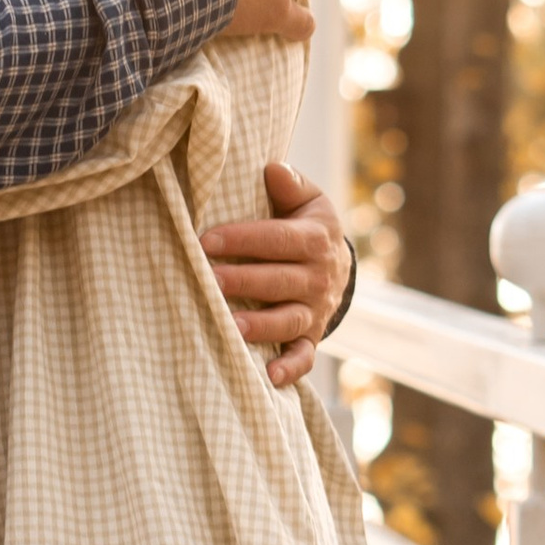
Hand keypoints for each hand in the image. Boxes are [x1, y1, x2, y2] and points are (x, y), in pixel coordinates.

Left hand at [204, 162, 352, 387]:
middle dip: (244, 281)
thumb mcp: (308, 201)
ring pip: (289, 319)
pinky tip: (268, 376)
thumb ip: (291, 185)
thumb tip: (272, 168)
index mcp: (315, 238)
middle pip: (281, 280)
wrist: (337, 265)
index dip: (243, 240)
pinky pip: (304, 356)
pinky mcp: (311, 338)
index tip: (206, 241)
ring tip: (230, 326)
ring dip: (261, 325)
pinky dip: (290, 368)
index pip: (277, 238)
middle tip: (209, 281)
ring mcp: (315, 310)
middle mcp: (318, 277)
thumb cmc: (306, 226)